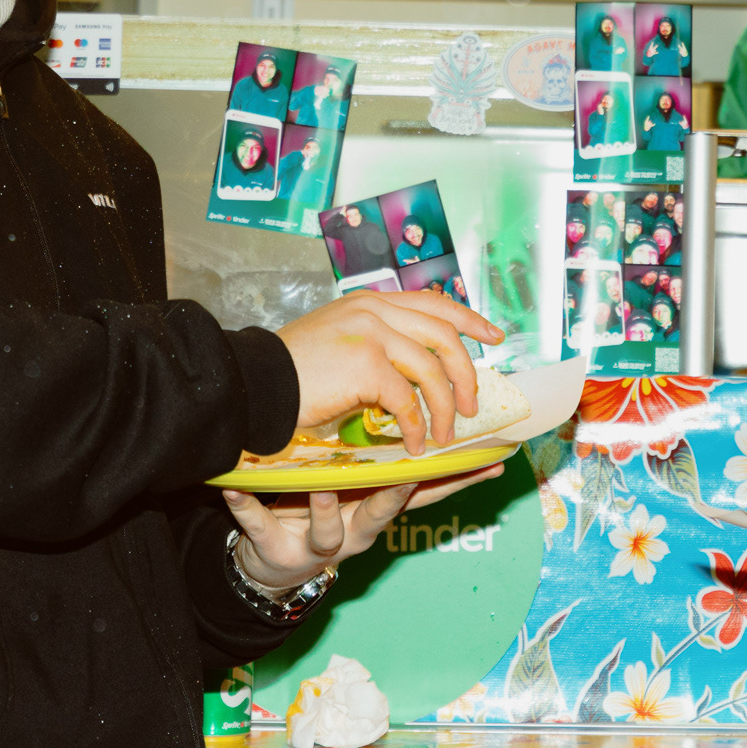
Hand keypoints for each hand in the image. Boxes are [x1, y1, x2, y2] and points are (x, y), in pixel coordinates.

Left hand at [222, 464, 503, 592]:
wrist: (272, 561)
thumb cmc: (323, 508)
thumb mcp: (361, 486)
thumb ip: (391, 458)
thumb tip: (430, 407)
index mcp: (377, 508)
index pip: (425, 491)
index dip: (458, 479)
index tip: (490, 460)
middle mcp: (354, 531)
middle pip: (383, 515)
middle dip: (396, 498)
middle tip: (409, 477)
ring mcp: (315, 543)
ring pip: (327, 531)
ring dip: (327, 510)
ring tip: (323, 489)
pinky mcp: (272, 546)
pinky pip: (257, 524)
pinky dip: (248, 508)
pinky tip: (232, 488)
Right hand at [274, 287, 500, 449]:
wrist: (253, 384)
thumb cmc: (288, 373)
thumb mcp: (337, 341)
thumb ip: (374, 342)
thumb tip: (414, 367)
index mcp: (370, 302)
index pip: (433, 303)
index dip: (469, 319)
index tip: (493, 337)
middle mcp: (374, 311)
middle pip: (444, 335)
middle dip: (466, 374)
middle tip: (472, 405)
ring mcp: (371, 335)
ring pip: (432, 371)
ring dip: (445, 410)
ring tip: (443, 436)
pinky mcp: (367, 366)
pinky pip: (407, 401)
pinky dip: (415, 427)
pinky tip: (411, 445)